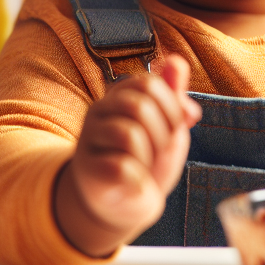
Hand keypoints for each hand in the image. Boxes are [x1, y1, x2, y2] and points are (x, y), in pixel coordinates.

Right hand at [54, 54, 200, 255]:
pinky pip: (121, 168)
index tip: (174, 127)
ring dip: (149, 157)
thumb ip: (174, 95)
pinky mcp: (87, 170)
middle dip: (162, 133)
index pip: (148, 83)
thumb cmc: (148, 157)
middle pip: (139, 106)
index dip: (171, 107)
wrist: (126, 201)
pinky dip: (139, 179)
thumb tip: (178, 62)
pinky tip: (133, 182)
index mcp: (120, 94)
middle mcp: (99, 110)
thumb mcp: (168, 124)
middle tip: (159, 150)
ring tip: (143, 166)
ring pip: (129, 135)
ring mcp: (89, 139)